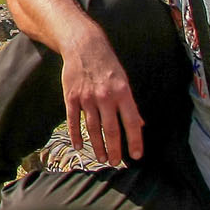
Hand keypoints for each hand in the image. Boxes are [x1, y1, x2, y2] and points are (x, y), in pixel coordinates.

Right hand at [60, 32, 143, 165]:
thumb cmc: (107, 64)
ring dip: (97, 146)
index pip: (131, 122)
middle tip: (116, 163)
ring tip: (101, 158)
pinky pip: (73, 120)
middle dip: (114, 150)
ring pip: (92, 128)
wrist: (84, 46)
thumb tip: (139, 124)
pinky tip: (79, 146)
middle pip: (111, 130)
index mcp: (122, 93)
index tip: (135, 155)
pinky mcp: (71, 97)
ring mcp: (86, 98)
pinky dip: (76, 135)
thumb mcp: (124, 80)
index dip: (134, 141)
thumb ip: (130, 104)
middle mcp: (105, 97)